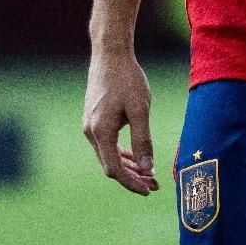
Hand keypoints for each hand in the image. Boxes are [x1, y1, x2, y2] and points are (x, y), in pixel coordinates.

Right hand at [82, 48, 158, 195]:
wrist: (110, 54)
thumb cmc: (127, 79)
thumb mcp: (140, 110)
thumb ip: (143, 140)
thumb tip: (148, 169)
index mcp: (100, 132)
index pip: (114, 170)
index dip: (132, 183)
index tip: (149, 190)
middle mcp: (91, 132)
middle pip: (110, 165)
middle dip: (133, 177)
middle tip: (155, 185)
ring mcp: (90, 125)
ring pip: (108, 156)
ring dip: (128, 166)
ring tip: (150, 173)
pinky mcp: (94, 119)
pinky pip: (107, 144)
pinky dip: (122, 153)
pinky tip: (137, 156)